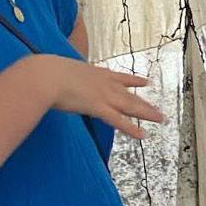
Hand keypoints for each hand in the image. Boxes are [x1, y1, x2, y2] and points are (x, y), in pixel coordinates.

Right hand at [40, 57, 165, 139]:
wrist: (45, 75)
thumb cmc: (45, 72)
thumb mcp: (59, 70)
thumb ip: (64, 75)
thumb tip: (55, 78)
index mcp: (95, 72)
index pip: (120, 78)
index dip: (134, 81)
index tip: (146, 82)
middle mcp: (104, 83)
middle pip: (129, 95)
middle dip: (145, 103)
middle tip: (159, 109)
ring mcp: (103, 95)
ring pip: (130, 106)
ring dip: (147, 114)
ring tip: (161, 119)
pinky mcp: (98, 107)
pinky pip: (119, 120)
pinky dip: (131, 129)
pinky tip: (143, 135)